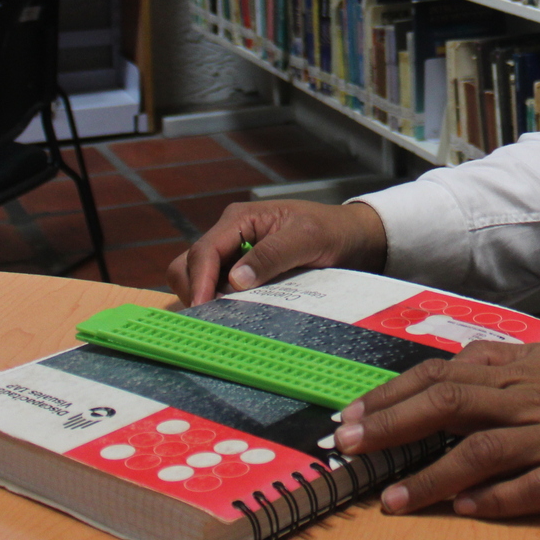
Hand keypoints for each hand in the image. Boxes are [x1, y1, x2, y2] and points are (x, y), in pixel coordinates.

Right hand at [167, 199, 386, 304]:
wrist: (352, 237)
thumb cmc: (331, 230)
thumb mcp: (307, 238)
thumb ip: (272, 255)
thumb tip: (234, 280)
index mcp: (240, 219)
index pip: (204, 252)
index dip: (198, 281)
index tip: (201, 309)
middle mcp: (230, 235)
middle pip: (188, 265)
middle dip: (193, 291)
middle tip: (211, 320)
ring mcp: (233, 254)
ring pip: (197, 278)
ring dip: (203, 298)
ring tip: (221, 320)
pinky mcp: (241, 272)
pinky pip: (216, 289)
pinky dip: (217, 304)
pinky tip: (232, 318)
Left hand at [335, 342, 539, 517]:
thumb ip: (494, 371)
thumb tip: (436, 382)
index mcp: (518, 370)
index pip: (442, 374)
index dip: (392, 395)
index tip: (351, 416)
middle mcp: (531, 397)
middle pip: (453, 403)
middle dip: (394, 426)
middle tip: (349, 446)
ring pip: (486, 449)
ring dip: (434, 475)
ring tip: (394, 498)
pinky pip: (538, 484)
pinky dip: (501, 496)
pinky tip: (468, 510)